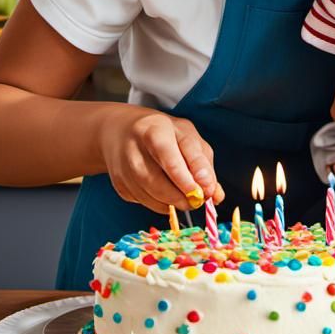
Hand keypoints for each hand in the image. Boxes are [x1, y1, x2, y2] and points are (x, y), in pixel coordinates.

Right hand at [98, 107, 222, 212]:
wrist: (121, 131)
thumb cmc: (163, 133)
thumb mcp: (187, 137)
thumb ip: (203, 164)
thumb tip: (216, 195)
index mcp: (155, 129)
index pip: (170, 157)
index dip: (188, 178)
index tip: (205, 191)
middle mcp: (134, 148)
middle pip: (158, 180)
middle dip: (183, 195)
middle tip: (199, 200)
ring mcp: (122, 167)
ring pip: (150, 195)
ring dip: (173, 203)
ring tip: (187, 199)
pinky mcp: (118, 184)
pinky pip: (143, 201)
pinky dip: (160, 204)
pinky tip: (168, 195)